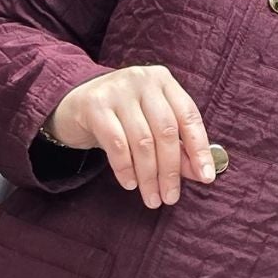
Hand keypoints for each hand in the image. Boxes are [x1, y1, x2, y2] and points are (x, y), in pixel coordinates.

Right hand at [44, 65, 216, 207]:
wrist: (72, 104)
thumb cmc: (120, 118)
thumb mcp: (150, 126)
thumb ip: (176, 147)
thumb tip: (200, 173)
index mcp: (163, 81)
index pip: (189, 116)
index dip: (200, 149)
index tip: (206, 177)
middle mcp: (142, 79)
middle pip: (165, 131)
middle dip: (170, 170)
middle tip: (170, 198)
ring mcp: (118, 90)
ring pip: (142, 140)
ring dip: (149, 175)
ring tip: (152, 197)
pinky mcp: (95, 105)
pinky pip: (116, 143)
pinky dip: (125, 168)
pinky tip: (130, 183)